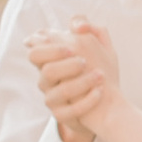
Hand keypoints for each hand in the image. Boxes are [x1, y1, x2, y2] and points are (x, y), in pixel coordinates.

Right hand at [28, 20, 123, 140]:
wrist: (106, 104)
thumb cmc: (97, 71)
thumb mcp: (98, 48)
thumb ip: (90, 30)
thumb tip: (78, 25)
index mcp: (52, 61)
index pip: (35, 51)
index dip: (49, 47)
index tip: (71, 46)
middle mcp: (48, 80)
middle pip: (45, 70)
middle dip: (64, 64)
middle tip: (84, 61)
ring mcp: (53, 99)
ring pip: (60, 91)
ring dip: (82, 82)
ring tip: (100, 76)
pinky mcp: (62, 115)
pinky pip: (70, 111)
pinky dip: (87, 101)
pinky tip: (100, 92)